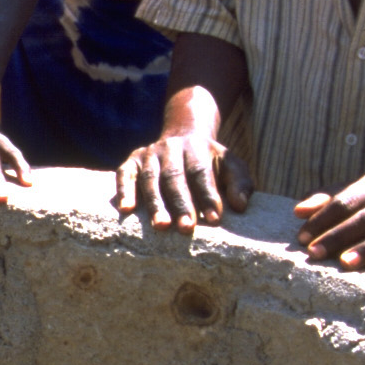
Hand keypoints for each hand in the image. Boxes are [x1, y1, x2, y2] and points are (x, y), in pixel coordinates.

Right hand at [115, 126, 250, 231]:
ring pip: (150, 179)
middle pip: (174, 177)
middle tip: (186, 228)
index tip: (214, 219)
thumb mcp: (231, 166)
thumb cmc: (211, 162)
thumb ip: (240, 183)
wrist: (184, 135)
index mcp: (196, 148)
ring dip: (155, 203)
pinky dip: (124, 190)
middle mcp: (171, 148)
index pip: (201, 172)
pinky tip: (126, 209)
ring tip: (161, 226)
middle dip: (181, 204)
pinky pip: (125, 174)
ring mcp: (149, 154)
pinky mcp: (132, 161)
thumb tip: (240, 206)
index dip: (207, 195)